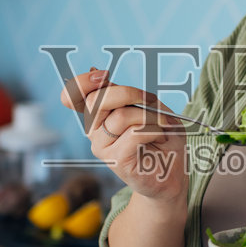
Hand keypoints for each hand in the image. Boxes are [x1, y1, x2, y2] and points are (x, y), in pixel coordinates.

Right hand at [58, 68, 187, 205]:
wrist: (172, 172)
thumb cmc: (161, 137)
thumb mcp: (147, 107)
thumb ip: (125, 94)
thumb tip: (98, 74)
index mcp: (98, 115)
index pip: (73, 95)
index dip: (82, 82)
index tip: (104, 75)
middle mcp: (94, 130)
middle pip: (97, 100)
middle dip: (129, 93)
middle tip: (152, 100)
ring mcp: (102, 147)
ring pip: (121, 117)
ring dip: (151, 117)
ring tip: (163, 125)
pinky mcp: (116, 160)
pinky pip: (135, 134)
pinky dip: (155, 130)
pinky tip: (161, 137)